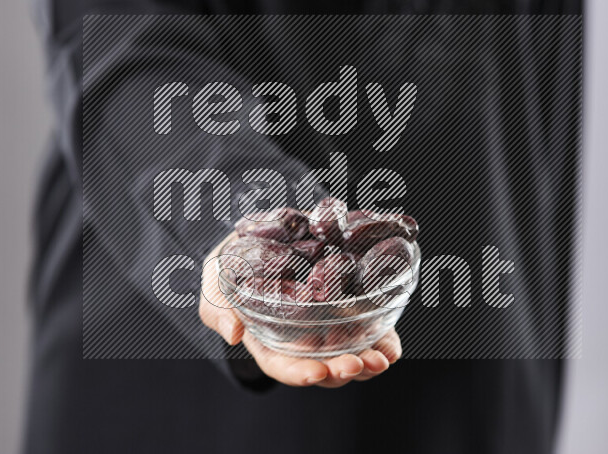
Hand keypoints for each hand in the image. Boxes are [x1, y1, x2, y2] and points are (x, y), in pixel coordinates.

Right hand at [199, 231, 401, 387]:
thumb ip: (217, 308)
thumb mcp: (215, 281)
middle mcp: (300, 340)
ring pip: (350, 353)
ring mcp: (327, 326)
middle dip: (343, 370)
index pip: (283, 366)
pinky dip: (383, 340)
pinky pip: (369, 330)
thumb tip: (234, 333)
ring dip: (369, 360)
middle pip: (323, 366)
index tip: (318, 371)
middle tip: (359, 364)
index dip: (300, 373)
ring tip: (383, 357)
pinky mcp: (348, 308)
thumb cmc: (232, 265)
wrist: (261, 234)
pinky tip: (392, 343)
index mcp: (267, 340)